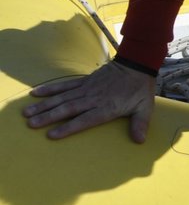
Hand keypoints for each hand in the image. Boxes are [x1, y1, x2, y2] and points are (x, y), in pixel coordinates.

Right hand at [24, 61, 155, 141]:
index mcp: (107, 106)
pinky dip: (51, 89)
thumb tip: (139, 141)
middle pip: (68, 108)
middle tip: (31, 124)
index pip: (85, 119)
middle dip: (49, 117)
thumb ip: (140, 124)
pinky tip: (36, 93)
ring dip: (44, 105)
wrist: (137, 63)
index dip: (69, 127)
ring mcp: (87, 88)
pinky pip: (65, 85)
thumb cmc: (140, 88)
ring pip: (62, 97)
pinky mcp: (85, 80)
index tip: (52, 135)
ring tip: (28, 112)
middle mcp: (94, 98)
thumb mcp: (145, 107)